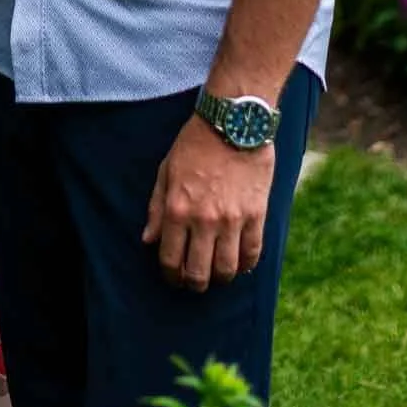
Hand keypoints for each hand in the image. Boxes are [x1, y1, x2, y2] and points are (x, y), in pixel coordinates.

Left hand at [142, 113, 274, 291]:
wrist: (234, 122)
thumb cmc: (195, 143)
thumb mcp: (166, 170)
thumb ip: (157, 208)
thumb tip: (149, 240)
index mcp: (178, 209)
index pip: (171, 259)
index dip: (170, 275)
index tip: (173, 276)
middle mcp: (204, 220)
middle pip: (199, 273)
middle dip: (194, 283)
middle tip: (195, 280)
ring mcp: (232, 220)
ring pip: (226, 270)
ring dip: (220, 278)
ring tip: (217, 272)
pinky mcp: (256, 215)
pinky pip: (252, 253)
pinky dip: (245, 265)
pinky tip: (239, 263)